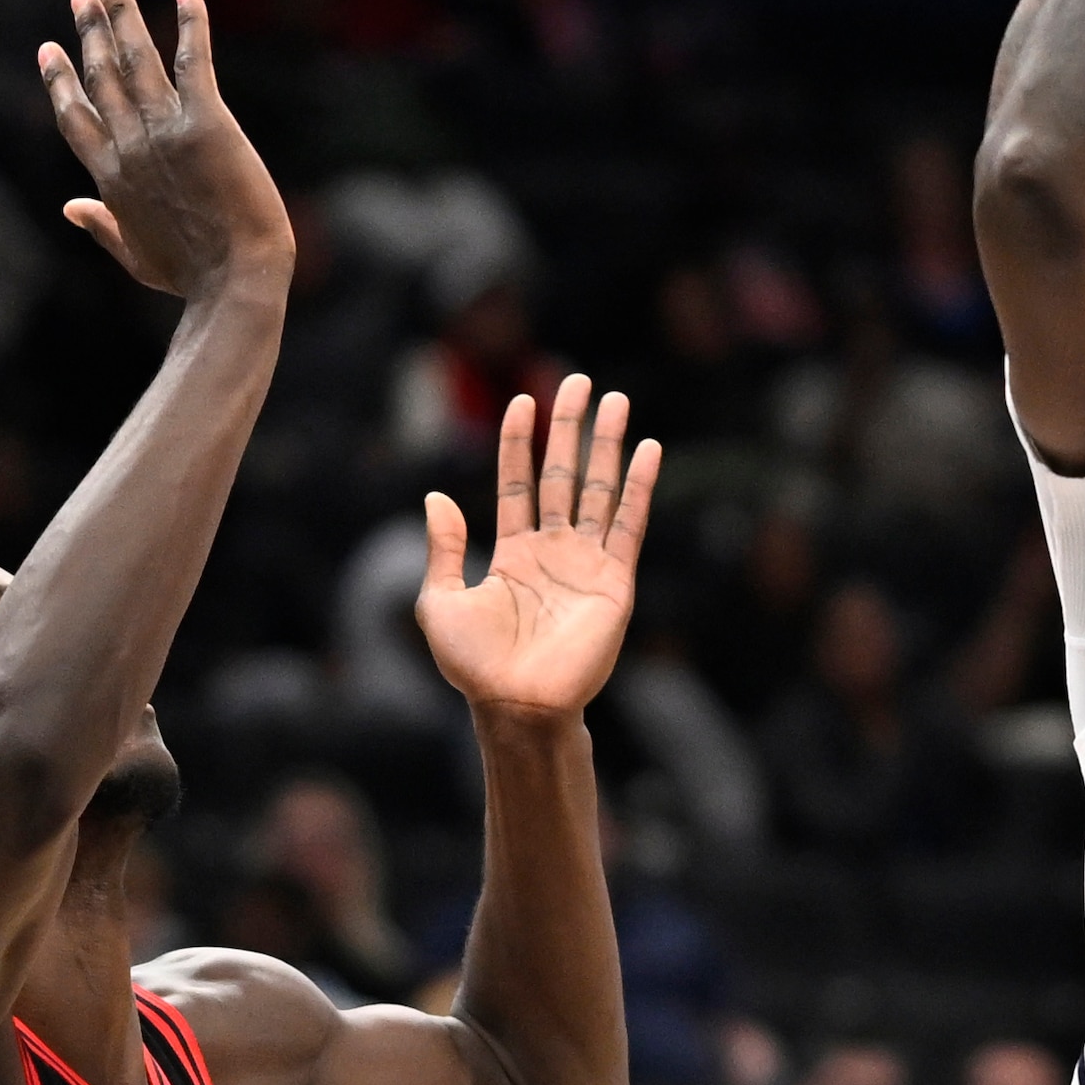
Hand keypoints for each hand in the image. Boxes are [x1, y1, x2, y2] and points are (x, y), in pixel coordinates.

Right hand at [37, 0, 291, 304]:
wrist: (235, 281)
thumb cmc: (192, 277)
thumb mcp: (136, 256)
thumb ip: (101, 227)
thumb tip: (69, 207)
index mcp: (110, 178)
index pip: (75, 116)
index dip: (60, 79)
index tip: (49, 48)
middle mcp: (130, 146)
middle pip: (102, 75)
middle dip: (90, 29)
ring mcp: (165, 131)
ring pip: (136, 59)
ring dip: (122, 14)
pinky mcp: (207, 123)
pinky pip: (194, 61)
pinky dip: (190, 23)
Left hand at [418, 376, 652, 720]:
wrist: (517, 704)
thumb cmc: (475, 664)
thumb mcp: (439, 601)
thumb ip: (442, 548)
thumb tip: (437, 497)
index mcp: (513, 554)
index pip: (518, 484)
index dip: (519, 443)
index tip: (520, 400)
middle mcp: (553, 551)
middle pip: (563, 474)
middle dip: (569, 428)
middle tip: (577, 380)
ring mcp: (586, 564)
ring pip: (598, 489)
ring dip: (606, 445)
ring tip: (615, 399)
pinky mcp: (614, 581)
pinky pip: (629, 524)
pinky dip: (639, 487)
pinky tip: (647, 449)